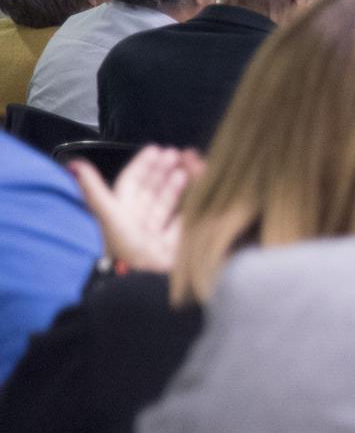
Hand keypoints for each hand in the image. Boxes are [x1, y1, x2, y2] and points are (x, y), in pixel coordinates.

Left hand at [70, 146, 204, 272]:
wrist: (144, 283)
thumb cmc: (124, 248)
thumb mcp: (107, 215)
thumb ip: (93, 189)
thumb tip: (74, 164)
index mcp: (120, 215)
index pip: (131, 183)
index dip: (142, 166)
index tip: (157, 149)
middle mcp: (138, 223)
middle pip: (152, 191)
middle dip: (165, 171)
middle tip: (179, 153)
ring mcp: (157, 235)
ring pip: (170, 203)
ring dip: (181, 183)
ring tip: (194, 164)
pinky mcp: (176, 246)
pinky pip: (186, 220)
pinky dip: (194, 204)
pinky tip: (203, 189)